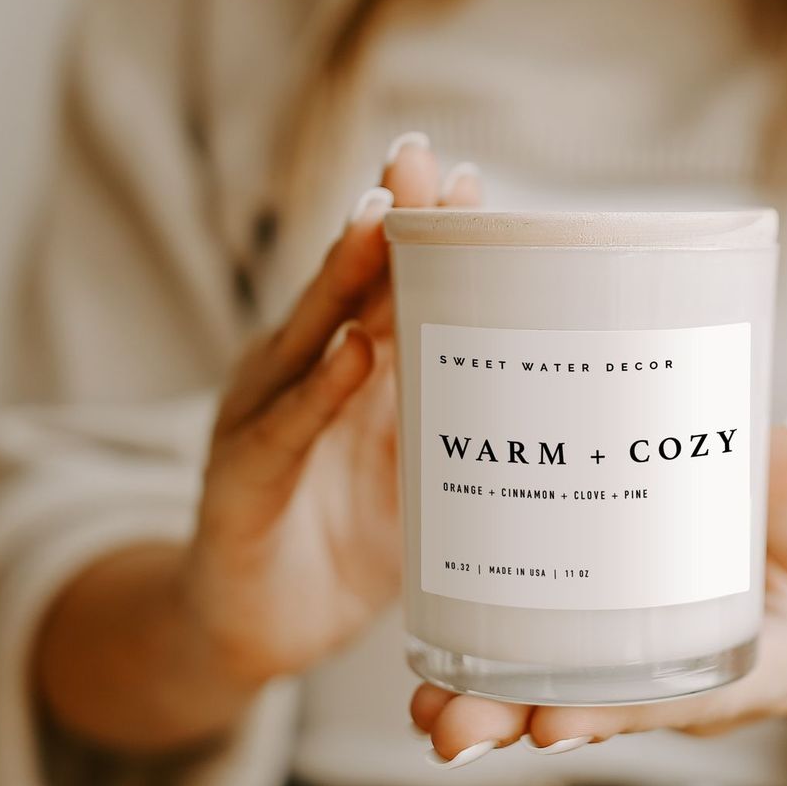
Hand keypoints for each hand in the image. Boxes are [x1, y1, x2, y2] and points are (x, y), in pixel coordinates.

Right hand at [182, 135, 481, 686]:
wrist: (261, 627)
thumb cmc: (346, 541)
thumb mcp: (413, 474)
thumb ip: (451, 423)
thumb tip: (545, 386)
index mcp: (346, 373)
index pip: (386, 290)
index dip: (424, 237)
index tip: (469, 181)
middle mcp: (300, 379)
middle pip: (345, 290)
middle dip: (386, 223)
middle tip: (421, 158)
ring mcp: (263, 422)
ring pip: (307, 338)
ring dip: (344, 277)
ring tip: (384, 219)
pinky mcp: (241, 481)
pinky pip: (284, 430)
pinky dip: (318, 393)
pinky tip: (352, 353)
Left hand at [411, 422, 786, 762]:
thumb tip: (784, 439)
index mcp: (747, 670)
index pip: (679, 704)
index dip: (616, 714)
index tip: (553, 723)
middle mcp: (681, 688)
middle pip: (593, 716)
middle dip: (517, 722)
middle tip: (450, 730)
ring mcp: (640, 675)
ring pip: (556, 702)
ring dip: (489, 708)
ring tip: (424, 711)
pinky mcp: (613, 650)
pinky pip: (550, 669)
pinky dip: (496, 672)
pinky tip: (438, 663)